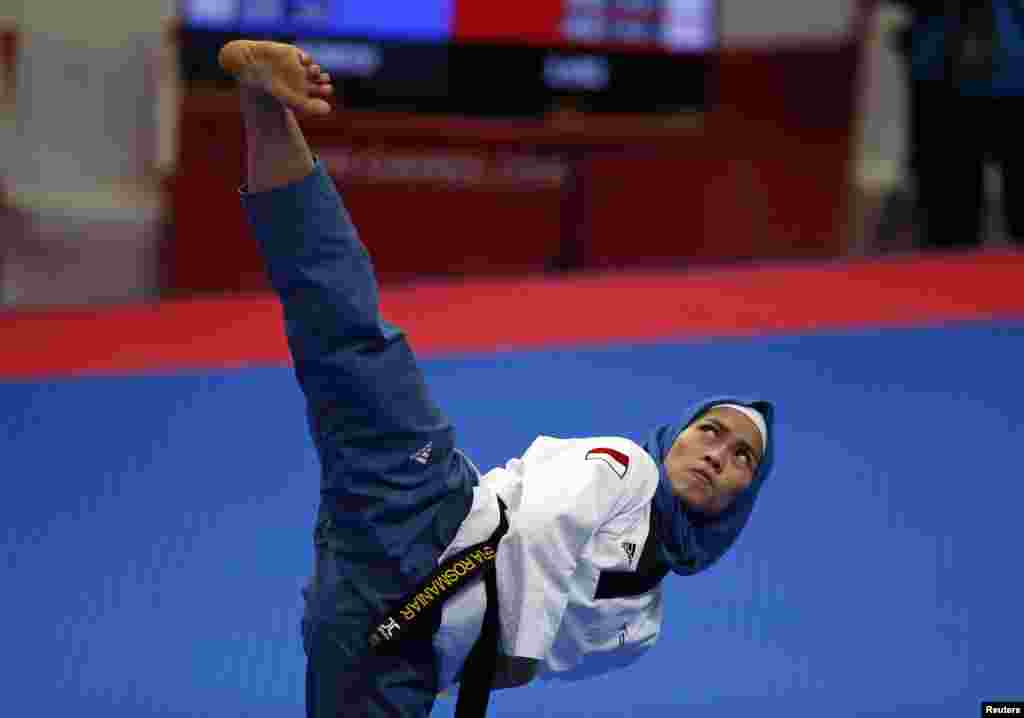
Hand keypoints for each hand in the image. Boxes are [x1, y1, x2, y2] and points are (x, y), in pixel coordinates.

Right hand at [218, 40, 333, 116]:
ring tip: (314, 72)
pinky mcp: (291, 55)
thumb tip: (328, 110)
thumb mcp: (289, 99)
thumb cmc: (267, 86)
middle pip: (318, 84)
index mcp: (298, 94)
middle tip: (326, 84)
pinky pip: (305, 58)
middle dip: (324, 84)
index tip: (327, 89)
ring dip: (317, 71)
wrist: (250, 64)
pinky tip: (304, 62)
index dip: (324, 91)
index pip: (316, 95)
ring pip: (313, 70)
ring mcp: (295, 68)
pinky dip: (307, 59)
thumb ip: (309, 107)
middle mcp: (298, 82)